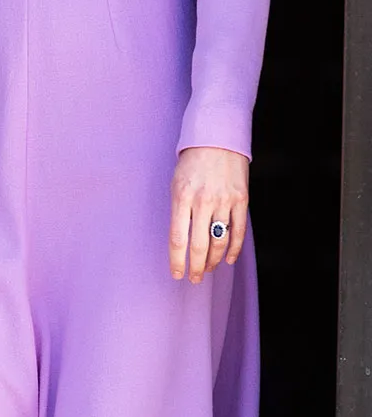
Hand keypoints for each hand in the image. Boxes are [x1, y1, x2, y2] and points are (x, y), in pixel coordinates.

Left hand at [169, 146, 248, 282]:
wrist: (217, 137)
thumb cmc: (192, 162)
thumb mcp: (176, 183)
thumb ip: (178, 211)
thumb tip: (182, 241)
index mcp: (181, 197)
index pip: (178, 239)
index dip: (177, 261)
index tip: (177, 274)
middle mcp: (203, 201)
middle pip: (199, 245)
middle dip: (196, 267)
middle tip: (195, 278)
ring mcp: (224, 200)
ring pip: (220, 241)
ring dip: (214, 260)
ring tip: (209, 269)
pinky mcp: (241, 199)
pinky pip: (238, 231)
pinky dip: (233, 248)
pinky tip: (228, 259)